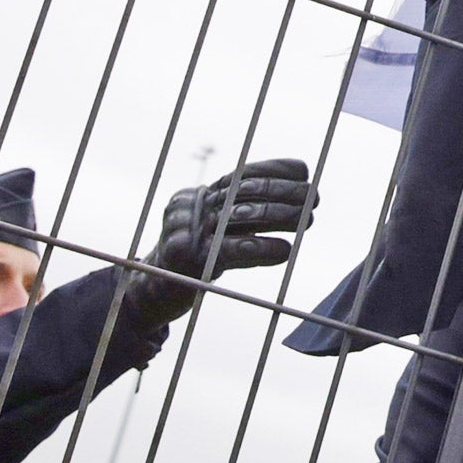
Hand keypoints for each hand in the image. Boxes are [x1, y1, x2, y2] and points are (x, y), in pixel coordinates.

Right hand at [125, 158, 316, 328]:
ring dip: (283, 215)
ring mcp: (189, 230)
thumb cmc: (193, 263)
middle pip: (248, 190)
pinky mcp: (189, 259)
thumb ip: (248, 218)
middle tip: (314, 197)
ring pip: (245, 215)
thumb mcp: (218, 233)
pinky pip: (234, 250)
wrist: (147, 293)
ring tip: (309, 220)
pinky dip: (264, 249)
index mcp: (202, 195)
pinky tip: (285, 251)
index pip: (243, 172)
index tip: (304, 172)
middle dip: (286, 192)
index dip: (275, 169)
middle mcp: (194, 206)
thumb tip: (297, 206)